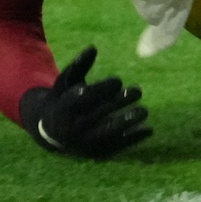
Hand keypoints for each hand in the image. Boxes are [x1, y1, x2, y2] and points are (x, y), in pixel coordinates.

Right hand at [19, 46, 150, 159]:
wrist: (51, 133)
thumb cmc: (62, 100)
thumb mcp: (65, 82)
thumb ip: (79, 66)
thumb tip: (93, 48)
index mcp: (62, 109)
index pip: (83, 100)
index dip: (101, 90)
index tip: (119, 80)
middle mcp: (71, 129)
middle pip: (98, 115)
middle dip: (119, 103)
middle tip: (138, 91)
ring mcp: (83, 143)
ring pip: (107, 134)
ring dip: (127, 123)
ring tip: (144, 111)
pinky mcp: (95, 153)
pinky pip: (115, 147)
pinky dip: (132, 139)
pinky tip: (148, 130)